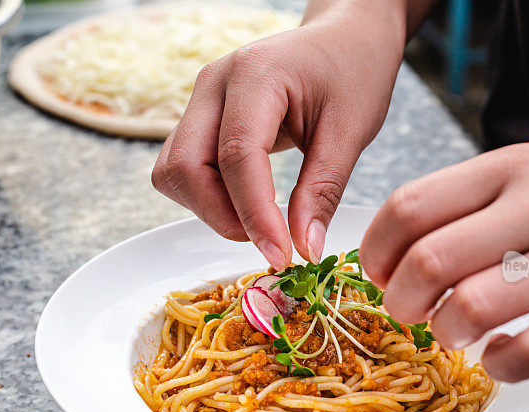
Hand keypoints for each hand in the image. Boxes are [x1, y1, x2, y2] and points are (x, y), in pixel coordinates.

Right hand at [151, 1, 406, 269]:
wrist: (343, 40)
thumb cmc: (353, 72)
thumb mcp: (351, 131)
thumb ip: (323, 191)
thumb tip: (304, 248)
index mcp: (255, 74)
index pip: (237, 155)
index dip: (255, 215)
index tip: (282, 255)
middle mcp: (214, 84)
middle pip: (185, 167)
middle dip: (223, 216)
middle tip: (272, 238)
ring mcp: (201, 99)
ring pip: (175, 173)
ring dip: (212, 210)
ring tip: (263, 218)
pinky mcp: (201, 117)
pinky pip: (183, 169)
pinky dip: (209, 198)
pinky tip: (249, 201)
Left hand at [361, 143, 528, 380]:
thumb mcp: (520, 173)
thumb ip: (457, 205)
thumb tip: (388, 260)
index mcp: (507, 169)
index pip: (409, 207)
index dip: (375, 253)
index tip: (379, 275)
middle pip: (431, 260)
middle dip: (399, 301)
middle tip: (406, 313)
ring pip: (475, 307)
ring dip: (444, 333)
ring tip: (451, 332)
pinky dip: (499, 364)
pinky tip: (499, 354)